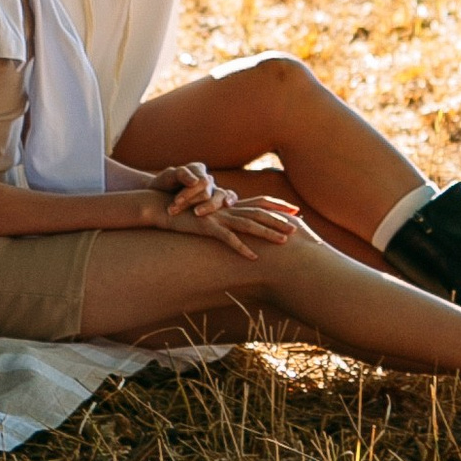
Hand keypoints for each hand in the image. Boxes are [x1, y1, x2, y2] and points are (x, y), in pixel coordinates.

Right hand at [151, 167, 295, 256]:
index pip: (258, 203)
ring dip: (268, 233)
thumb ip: (221, 218)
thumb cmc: (182, 213)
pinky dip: (241, 248)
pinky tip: (253, 257)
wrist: (160, 207)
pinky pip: (227, 239)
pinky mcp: (207, 227)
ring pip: (249, 225)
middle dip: (280, 221)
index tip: (295, 211)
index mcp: (228, 205)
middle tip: (300, 228)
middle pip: (259, 214)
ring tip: (284, 241)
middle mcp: (226, 209)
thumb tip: (234, 225)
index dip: (277, 206)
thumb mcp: (206, 215)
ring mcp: (218, 218)